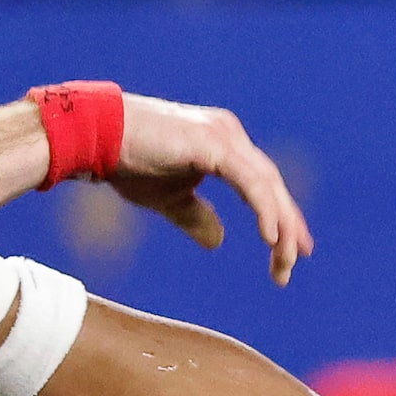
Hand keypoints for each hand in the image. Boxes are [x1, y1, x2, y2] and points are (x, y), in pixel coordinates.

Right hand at [110, 95, 313, 282]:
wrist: (98, 136)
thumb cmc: (127, 162)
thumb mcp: (168, 199)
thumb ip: (196, 217)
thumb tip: (219, 242)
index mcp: (223, 145)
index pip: (261, 184)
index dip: (279, 216)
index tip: (290, 250)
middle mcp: (230, 135)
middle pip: (271, 185)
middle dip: (288, 225)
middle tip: (296, 260)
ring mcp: (225, 136)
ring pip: (266, 186)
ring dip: (280, 226)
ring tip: (283, 260)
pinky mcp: (214, 145)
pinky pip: (250, 183)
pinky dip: (264, 210)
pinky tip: (270, 238)